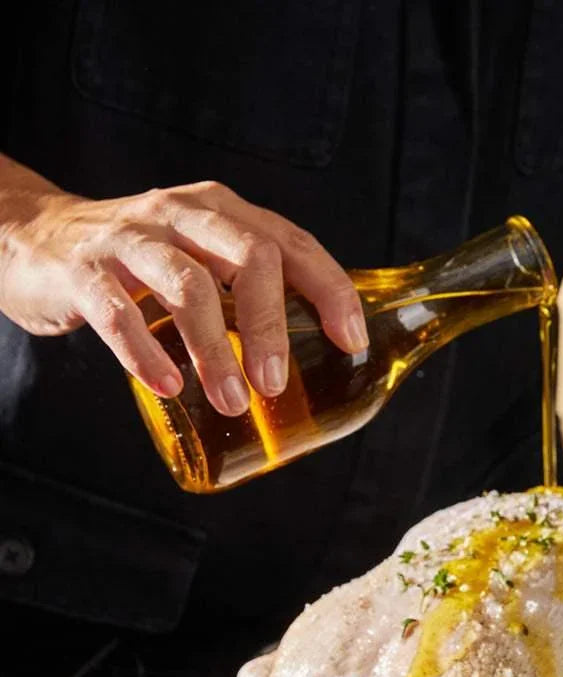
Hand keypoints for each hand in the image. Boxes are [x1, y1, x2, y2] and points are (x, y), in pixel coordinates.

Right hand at [0, 177, 367, 414]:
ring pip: (188, 285)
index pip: (291, 243)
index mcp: (223, 213)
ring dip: (215, 349)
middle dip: (270, 323)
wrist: (37, 240)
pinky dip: (145, 352)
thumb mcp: (202, 260)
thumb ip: (250, 294)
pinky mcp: (83, 270)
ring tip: (231, 401)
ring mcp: (131, 239)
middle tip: (274, 384)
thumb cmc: (141, 266)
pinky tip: (167, 386)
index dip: (330, 289)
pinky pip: (118, 311)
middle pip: (248, 256)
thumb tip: (318, 360)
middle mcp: (183, 215)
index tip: (350, 340)